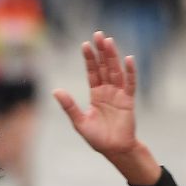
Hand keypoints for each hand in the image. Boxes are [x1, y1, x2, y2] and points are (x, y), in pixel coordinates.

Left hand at [53, 32, 140, 159]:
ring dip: (113, 57)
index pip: (92, 72)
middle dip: (101, 52)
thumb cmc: (97, 138)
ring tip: (109, 42)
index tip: (85, 44)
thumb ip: (69, 106)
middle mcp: (108, 91)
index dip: (89, 59)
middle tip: (99, 35)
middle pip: (104, 67)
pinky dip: (130, 72)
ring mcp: (119, 95)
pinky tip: (128, 59)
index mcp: (96, 94)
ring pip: (115, 71)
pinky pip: (130, 84)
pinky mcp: (128, 101)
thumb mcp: (79, 122)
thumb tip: (55, 91)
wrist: (114, 150)